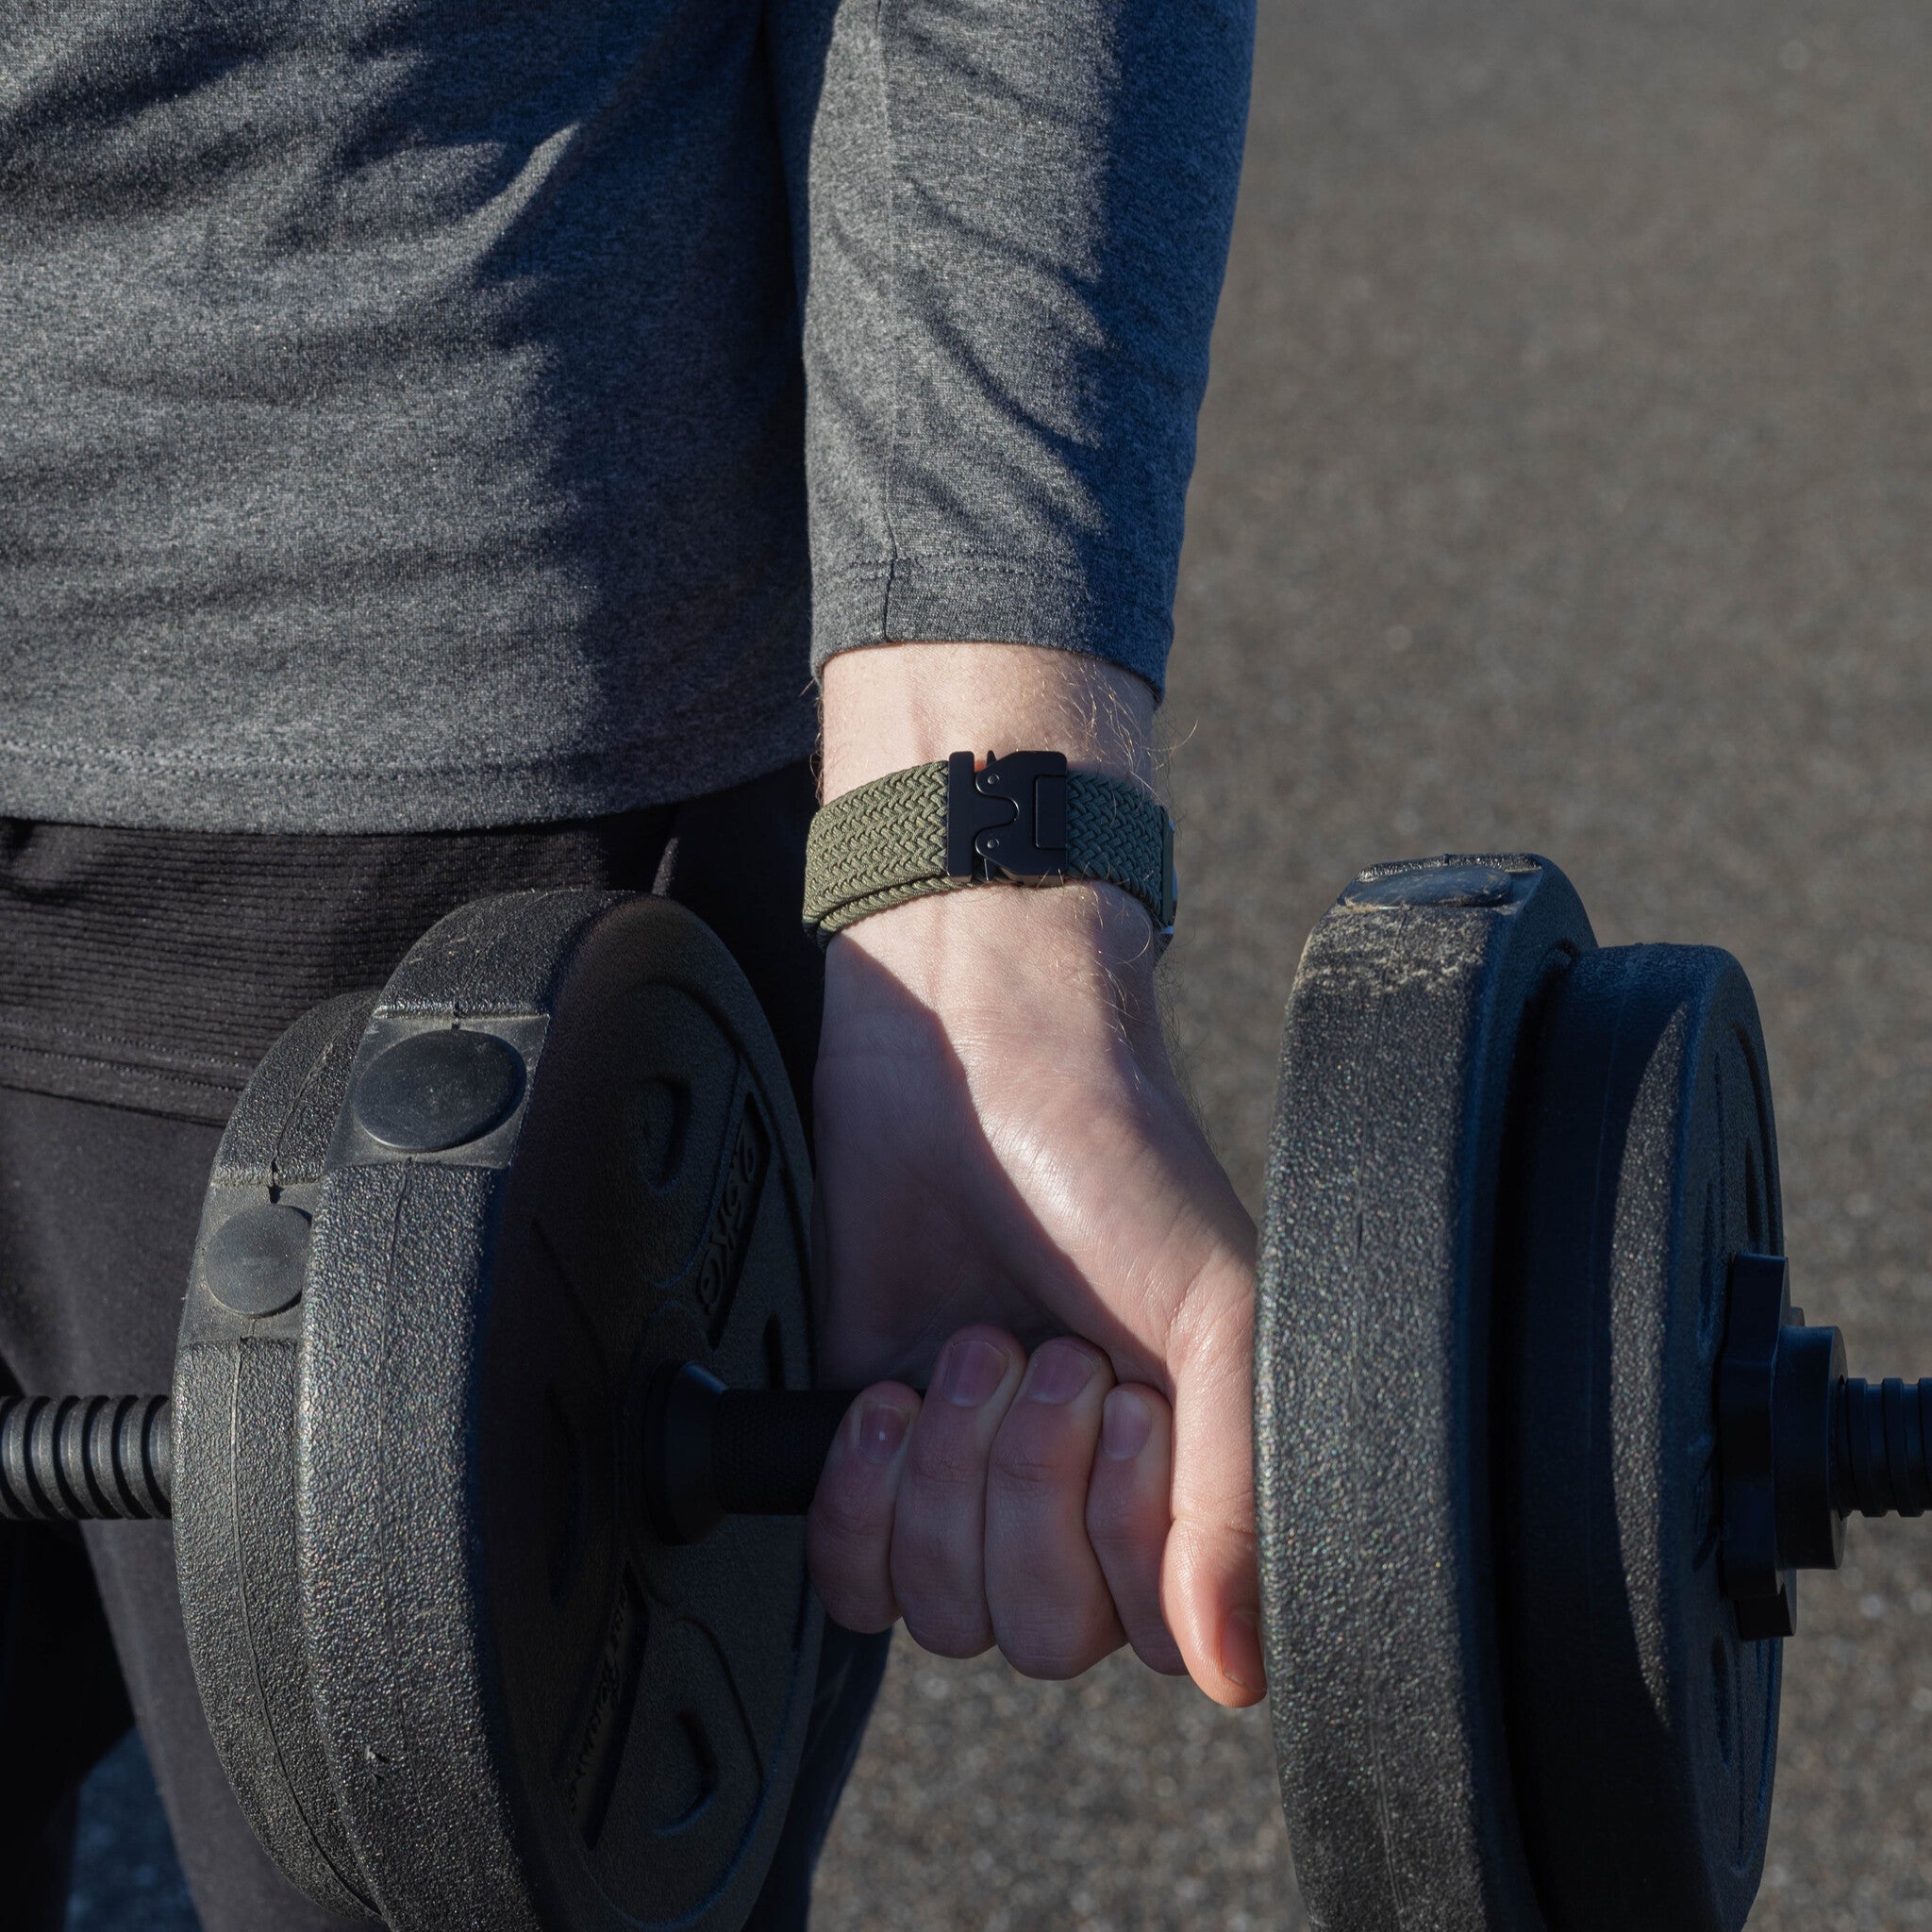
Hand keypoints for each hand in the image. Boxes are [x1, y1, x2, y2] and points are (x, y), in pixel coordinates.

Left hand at [805, 644, 1262, 1705]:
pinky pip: (852, 1582)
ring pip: (946, 1614)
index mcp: (1182, 1474)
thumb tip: (1230, 1666)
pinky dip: (857, 1498)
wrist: (969, 1055)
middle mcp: (1078, 1495)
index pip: (1156, 1638)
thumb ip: (1236, 1496)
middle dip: (1027, 1486)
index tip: (1127, 1401)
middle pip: (1041, 1634)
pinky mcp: (866, 1455)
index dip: (1126, 1537)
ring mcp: (969, 1481)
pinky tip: (888, 1399)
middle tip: (1039, 1352)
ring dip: (948, 1473)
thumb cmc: (1114, 1163)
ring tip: (972, 1345)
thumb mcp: (1219, 1313)